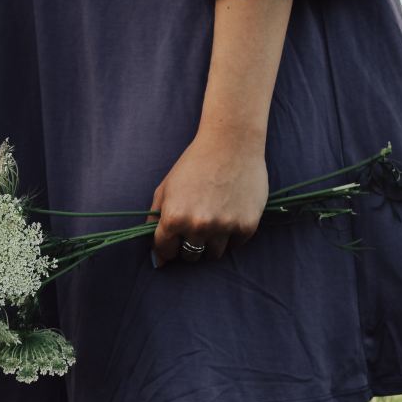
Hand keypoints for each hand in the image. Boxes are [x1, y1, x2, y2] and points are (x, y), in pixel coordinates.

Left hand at [150, 129, 267, 265]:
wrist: (231, 144)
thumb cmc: (193, 164)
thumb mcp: (165, 189)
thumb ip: (154, 221)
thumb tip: (155, 258)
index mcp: (173, 218)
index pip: (165, 251)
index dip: (166, 247)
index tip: (172, 241)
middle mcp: (198, 226)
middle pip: (190, 256)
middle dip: (188, 246)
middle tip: (194, 226)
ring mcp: (224, 227)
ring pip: (213, 254)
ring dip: (210, 243)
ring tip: (212, 219)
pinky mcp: (247, 225)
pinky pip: (235, 245)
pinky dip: (231, 236)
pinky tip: (229, 214)